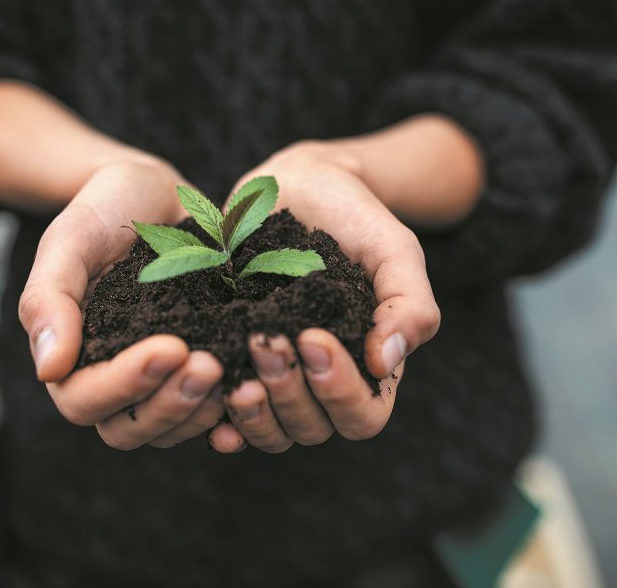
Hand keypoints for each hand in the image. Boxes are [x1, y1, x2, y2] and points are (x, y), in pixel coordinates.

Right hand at [18, 158, 226, 448]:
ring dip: (201, 411)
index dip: (125, 385)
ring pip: (171, 428)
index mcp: (71, 356)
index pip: (84, 401)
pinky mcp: (196, 370)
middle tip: (210, 364)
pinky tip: (257, 388)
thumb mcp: (70, 239)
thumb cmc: (103, 209)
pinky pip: (209, 414)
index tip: (171, 347)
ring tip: (238, 373)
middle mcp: (112, 378)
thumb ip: (48, 299)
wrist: (154, 193)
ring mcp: (157, 381)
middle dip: (170, 405)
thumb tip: (49, 370)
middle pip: (128, 429)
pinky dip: (231, 412)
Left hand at [209, 142, 440, 452]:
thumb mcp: (394, 250)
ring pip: (270, 430)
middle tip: (265, 339)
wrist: (299, 186)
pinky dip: (219, 419)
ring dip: (253, 411)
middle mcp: (321, 384)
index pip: (362, 415)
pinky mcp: (234, 363)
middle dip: (288, 391)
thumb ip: (408, 303)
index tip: (313, 337)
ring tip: (236, 374)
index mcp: (368, 368)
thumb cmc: (355, 218)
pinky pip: (226, 415)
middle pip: (311, 428)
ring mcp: (276, 378)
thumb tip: (388, 362)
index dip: (338, 391)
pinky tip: (207, 395)